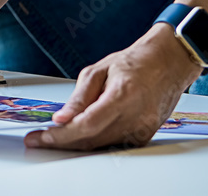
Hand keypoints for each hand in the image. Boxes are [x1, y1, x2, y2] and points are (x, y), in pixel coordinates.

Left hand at [24, 24, 202, 150]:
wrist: (169, 63)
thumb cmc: (136, 62)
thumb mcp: (99, 70)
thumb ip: (80, 97)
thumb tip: (61, 118)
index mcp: (122, 95)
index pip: (86, 124)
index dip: (62, 135)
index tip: (43, 136)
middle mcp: (135, 115)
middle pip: (92, 139)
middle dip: (62, 142)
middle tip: (39, 140)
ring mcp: (143, 128)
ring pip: (102, 146)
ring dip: (76, 144)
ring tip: (55, 137)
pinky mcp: (145, 135)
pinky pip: (115, 145)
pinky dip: (96, 142)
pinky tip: (81, 136)